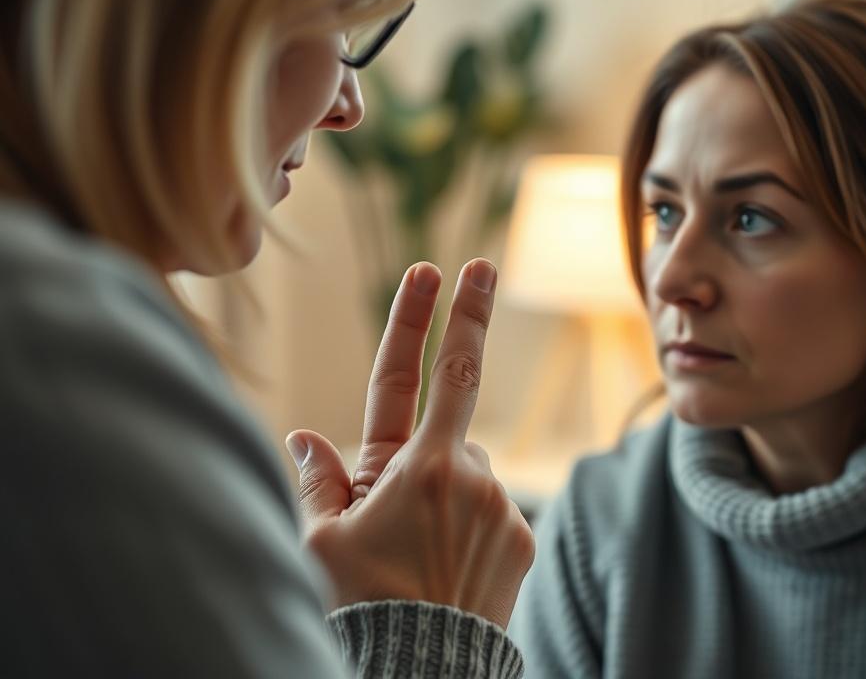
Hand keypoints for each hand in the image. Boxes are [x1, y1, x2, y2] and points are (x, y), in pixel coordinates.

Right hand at [285, 259, 534, 628]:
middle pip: (444, 432)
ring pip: (466, 472)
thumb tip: (305, 438)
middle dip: (428, 437)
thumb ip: (319, 481)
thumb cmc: (366, 608)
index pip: (433, 369)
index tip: (455, 266)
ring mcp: (502, 505)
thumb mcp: (322, 544)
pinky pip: (492, 508)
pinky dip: (468, 521)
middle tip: (451, 375)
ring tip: (417, 556)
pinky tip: (445, 568)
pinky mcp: (522, 536)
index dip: (438, 313)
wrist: (426, 672)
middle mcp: (469, 474)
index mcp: (416, 466)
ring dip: (442, 492)